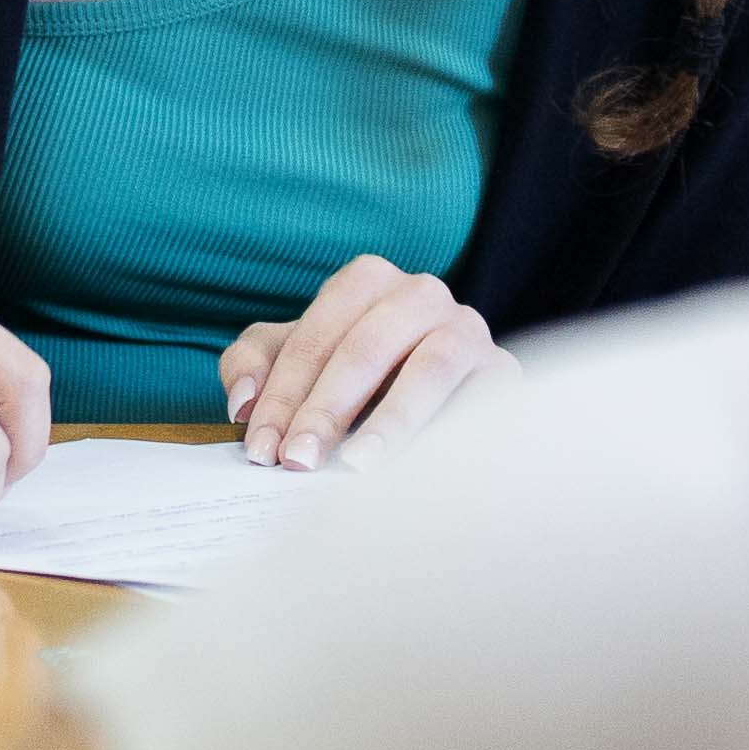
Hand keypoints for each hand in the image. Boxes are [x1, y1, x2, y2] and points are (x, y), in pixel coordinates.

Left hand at [221, 258, 505, 470]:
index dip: (283, 394)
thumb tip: (244, 404)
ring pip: (432, 366)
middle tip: (299, 461)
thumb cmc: (350, 376)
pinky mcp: (504, 372)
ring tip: (359, 464)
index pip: (316, 336)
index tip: (262, 449)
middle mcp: (422, 295)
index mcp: (368, 281)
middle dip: (327, 408)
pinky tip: (423, 468)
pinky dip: (452, 431)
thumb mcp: (293, 361)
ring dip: (392, 418)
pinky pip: (483, 400)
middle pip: (367, 346)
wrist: (438, 391)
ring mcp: (469, 330)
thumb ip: (252, 367)